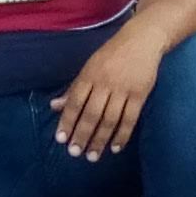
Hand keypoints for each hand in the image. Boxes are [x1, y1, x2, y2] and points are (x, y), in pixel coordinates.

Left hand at [52, 30, 162, 159]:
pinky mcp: (140, 94)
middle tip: (75, 153)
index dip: (67, 121)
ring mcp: (123, 89)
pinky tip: (115, 148)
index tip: (61, 139)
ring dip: (100, 139)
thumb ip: (73, 89)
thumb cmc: (111, 55)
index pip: (75, 102)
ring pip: (110, 119)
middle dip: (82, 135)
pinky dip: (122, 135)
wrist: (141, 40)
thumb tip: (54, 106)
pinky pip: (130, 118)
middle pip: (91, 114)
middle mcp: (104, 83)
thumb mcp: (89, 68)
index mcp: (89, 75)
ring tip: (92, 156)